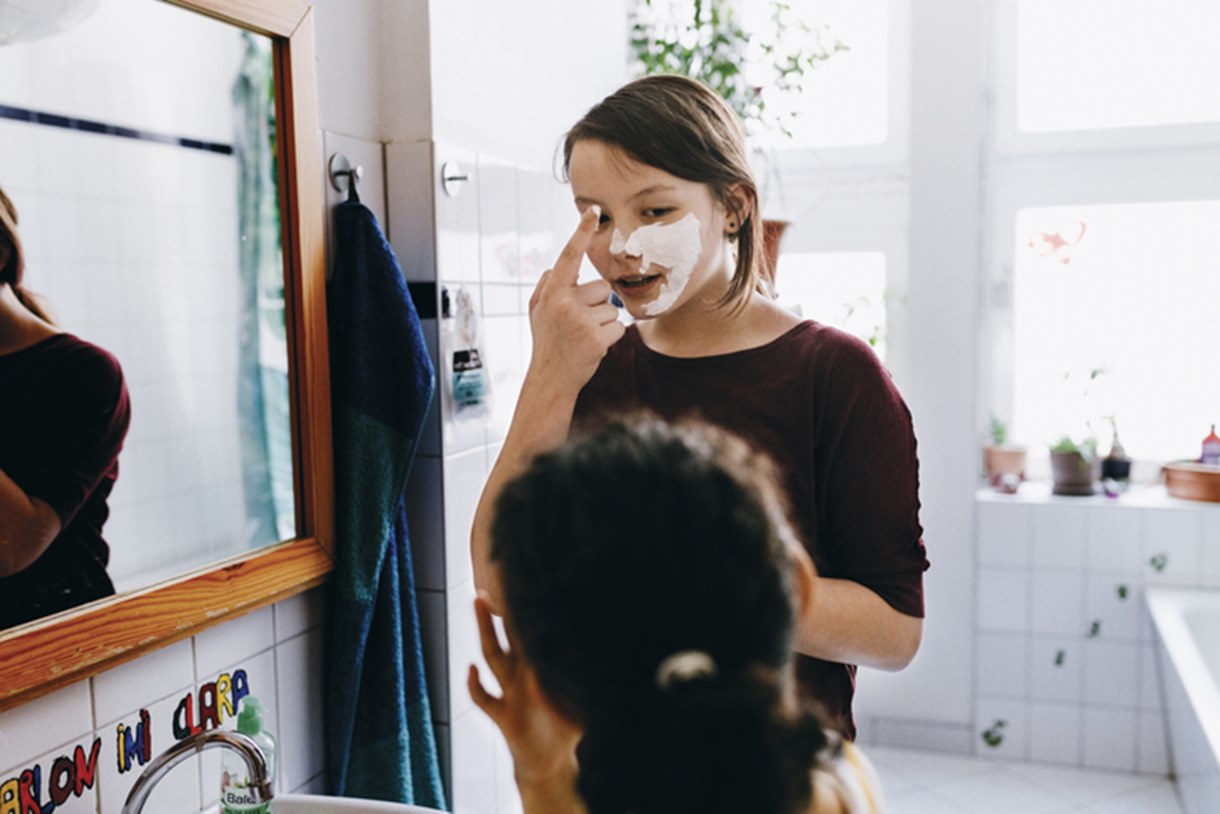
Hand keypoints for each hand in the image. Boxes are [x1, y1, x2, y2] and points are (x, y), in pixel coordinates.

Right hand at [468, 592, 582, 786]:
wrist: (549, 764)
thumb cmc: (569, 730)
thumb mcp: (585, 703)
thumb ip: (591, 683)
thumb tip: (613, 662)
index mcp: (540, 670)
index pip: (532, 634)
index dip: (527, 613)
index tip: (525, 586)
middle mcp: (521, 676)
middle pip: (506, 637)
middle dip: (498, 613)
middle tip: (490, 585)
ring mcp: (509, 693)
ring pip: (492, 657)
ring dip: (485, 630)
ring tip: (478, 603)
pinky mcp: (502, 715)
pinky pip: (484, 698)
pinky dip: (474, 685)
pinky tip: (470, 668)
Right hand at [525, 206, 624, 399]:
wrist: (551, 378)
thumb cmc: (548, 341)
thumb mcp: (538, 311)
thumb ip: (547, 286)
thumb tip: (557, 266)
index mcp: (552, 292)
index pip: (569, 256)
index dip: (581, 232)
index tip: (592, 210)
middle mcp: (564, 302)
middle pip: (602, 288)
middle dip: (597, 305)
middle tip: (579, 324)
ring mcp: (580, 320)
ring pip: (612, 309)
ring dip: (604, 323)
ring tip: (584, 337)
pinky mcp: (596, 337)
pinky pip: (619, 327)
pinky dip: (611, 338)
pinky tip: (593, 346)